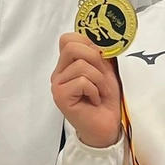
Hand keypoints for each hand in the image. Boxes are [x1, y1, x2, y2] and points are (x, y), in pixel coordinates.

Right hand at [50, 34, 121, 148]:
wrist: (106, 126)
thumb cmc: (106, 100)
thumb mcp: (106, 71)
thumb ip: (99, 54)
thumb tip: (100, 39)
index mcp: (67, 64)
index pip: (68, 38)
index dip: (88, 43)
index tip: (100, 59)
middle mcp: (59, 73)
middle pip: (71, 46)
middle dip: (94, 59)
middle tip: (101, 77)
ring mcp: (57, 85)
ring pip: (80, 65)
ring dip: (98, 79)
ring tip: (99, 92)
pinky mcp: (60, 96)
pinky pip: (81, 81)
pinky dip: (94, 90)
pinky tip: (94, 100)